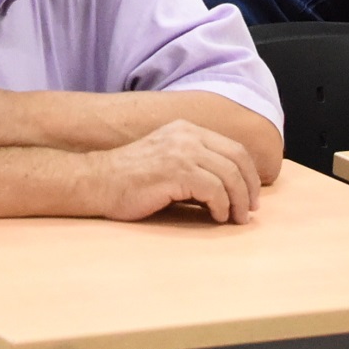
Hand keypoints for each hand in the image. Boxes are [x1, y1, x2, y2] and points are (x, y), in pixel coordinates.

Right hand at [84, 120, 262, 222]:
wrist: (98, 181)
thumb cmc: (129, 179)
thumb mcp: (167, 158)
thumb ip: (195, 164)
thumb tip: (228, 189)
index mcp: (187, 129)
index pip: (233, 147)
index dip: (249, 173)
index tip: (251, 195)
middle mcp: (187, 135)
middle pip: (237, 158)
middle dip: (249, 187)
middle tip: (249, 210)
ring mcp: (181, 151)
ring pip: (229, 174)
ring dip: (238, 200)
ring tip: (235, 218)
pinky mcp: (176, 171)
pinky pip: (214, 189)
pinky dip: (221, 206)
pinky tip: (217, 216)